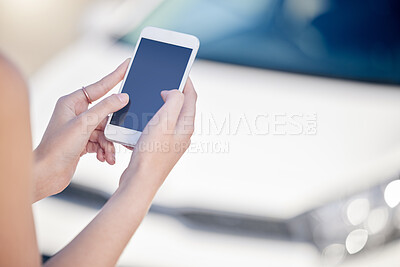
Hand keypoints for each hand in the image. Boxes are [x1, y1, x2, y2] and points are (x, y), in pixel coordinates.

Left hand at [33, 59, 129, 201]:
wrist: (47, 174)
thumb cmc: (57, 148)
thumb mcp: (84, 124)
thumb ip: (105, 108)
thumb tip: (123, 97)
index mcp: (72, 102)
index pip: (100, 86)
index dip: (115, 76)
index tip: (127, 65)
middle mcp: (76, 113)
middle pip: (106, 114)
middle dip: (113, 128)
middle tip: (120, 134)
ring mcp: (80, 128)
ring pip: (105, 130)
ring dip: (109, 143)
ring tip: (109, 154)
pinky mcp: (83, 142)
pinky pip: (101, 141)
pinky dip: (104, 149)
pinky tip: (104, 158)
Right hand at [119, 79, 196, 194]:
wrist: (139, 181)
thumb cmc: (151, 153)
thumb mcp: (164, 120)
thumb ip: (174, 100)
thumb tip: (174, 92)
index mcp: (186, 125)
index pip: (191, 97)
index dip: (186, 81)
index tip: (180, 71)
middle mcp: (182, 134)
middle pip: (182, 107)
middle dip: (173, 93)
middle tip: (163, 82)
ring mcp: (172, 142)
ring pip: (169, 118)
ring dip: (161, 106)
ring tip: (150, 99)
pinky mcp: (160, 149)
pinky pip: (158, 129)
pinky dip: (151, 121)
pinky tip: (141, 121)